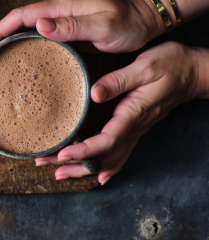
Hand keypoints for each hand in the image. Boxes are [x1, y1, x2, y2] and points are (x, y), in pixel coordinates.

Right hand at [0, 0, 164, 60]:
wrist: (144, 20)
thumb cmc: (127, 23)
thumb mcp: (103, 25)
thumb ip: (72, 26)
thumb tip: (38, 25)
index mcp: (59, 8)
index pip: (18, 17)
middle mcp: (54, 12)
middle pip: (13, 23)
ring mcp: (57, 22)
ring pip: (20, 30)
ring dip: (1, 43)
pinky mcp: (63, 32)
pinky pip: (33, 37)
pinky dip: (17, 46)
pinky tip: (13, 58)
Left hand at [34, 41, 208, 184]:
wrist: (194, 72)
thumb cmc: (172, 65)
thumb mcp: (145, 66)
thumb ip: (118, 81)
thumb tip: (94, 94)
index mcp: (133, 114)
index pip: (106, 140)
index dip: (84, 151)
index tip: (63, 154)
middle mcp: (133, 128)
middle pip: (101, 156)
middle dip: (73, 164)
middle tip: (45, 164)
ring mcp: (135, 131)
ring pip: (108, 159)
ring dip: (83, 168)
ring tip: (57, 173)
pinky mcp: (134, 129)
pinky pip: (118, 154)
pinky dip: (105, 167)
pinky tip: (94, 174)